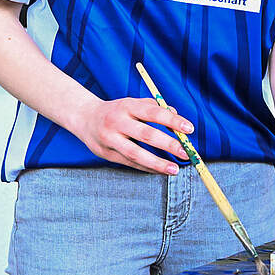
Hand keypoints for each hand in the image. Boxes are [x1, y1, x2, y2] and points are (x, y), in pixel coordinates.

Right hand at [72, 97, 192, 174]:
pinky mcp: (106, 154)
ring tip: (174, 169)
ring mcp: (110, 139)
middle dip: (168, 144)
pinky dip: (147, 168)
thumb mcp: (132, 103)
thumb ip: (155, 108)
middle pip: (146, 134)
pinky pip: (130, 163)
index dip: (172, 121)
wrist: (84, 118)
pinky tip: (160, 170)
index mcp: (127, 106)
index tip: (189, 129)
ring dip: (158, 163)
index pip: (153, 112)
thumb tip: (177, 117)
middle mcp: (117, 122)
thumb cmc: (116, 111)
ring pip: (136, 154)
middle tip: (186, 152)